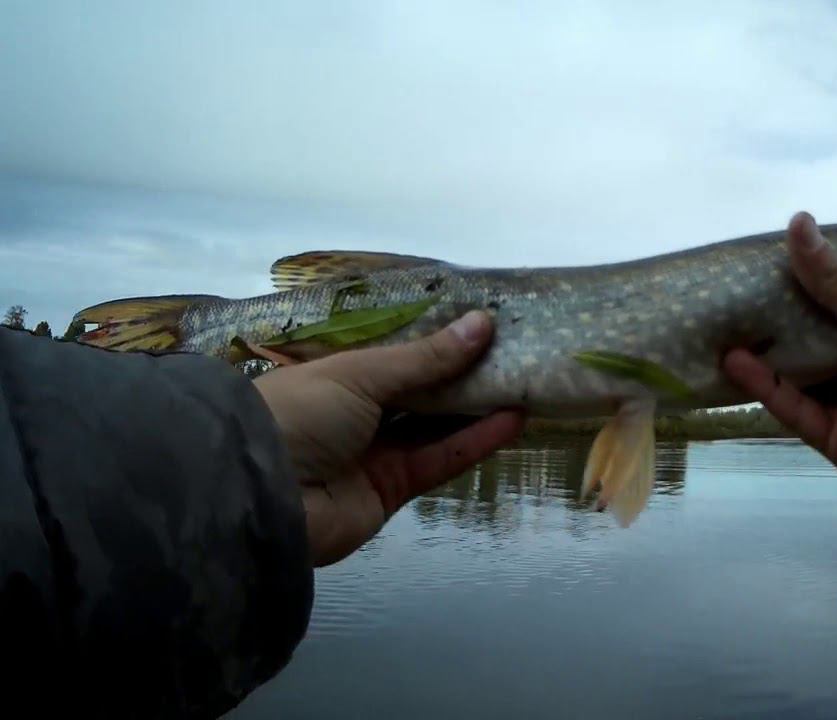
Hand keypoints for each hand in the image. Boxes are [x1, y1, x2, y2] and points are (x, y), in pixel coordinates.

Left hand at [252, 310, 524, 565]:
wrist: (261, 497)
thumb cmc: (301, 413)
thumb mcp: (360, 373)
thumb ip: (426, 357)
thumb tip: (483, 322)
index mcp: (337, 373)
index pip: (396, 352)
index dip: (439, 339)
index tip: (486, 322)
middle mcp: (356, 411)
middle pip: (421, 390)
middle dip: (466, 372)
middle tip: (517, 350)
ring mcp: (374, 452)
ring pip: (436, 425)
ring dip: (479, 407)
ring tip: (526, 381)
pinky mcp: (392, 490)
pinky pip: (439, 460)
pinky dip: (475, 441)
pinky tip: (513, 419)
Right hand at [722, 212, 836, 510]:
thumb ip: (836, 280)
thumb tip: (796, 222)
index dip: (802, 296)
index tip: (760, 275)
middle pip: (815, 353)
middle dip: (776, 332)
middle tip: (729, 306)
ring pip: (802, 386)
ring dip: (765, 362)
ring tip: (722, 332)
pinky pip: (803, 417)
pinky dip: (771, 391)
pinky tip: (740, 364)